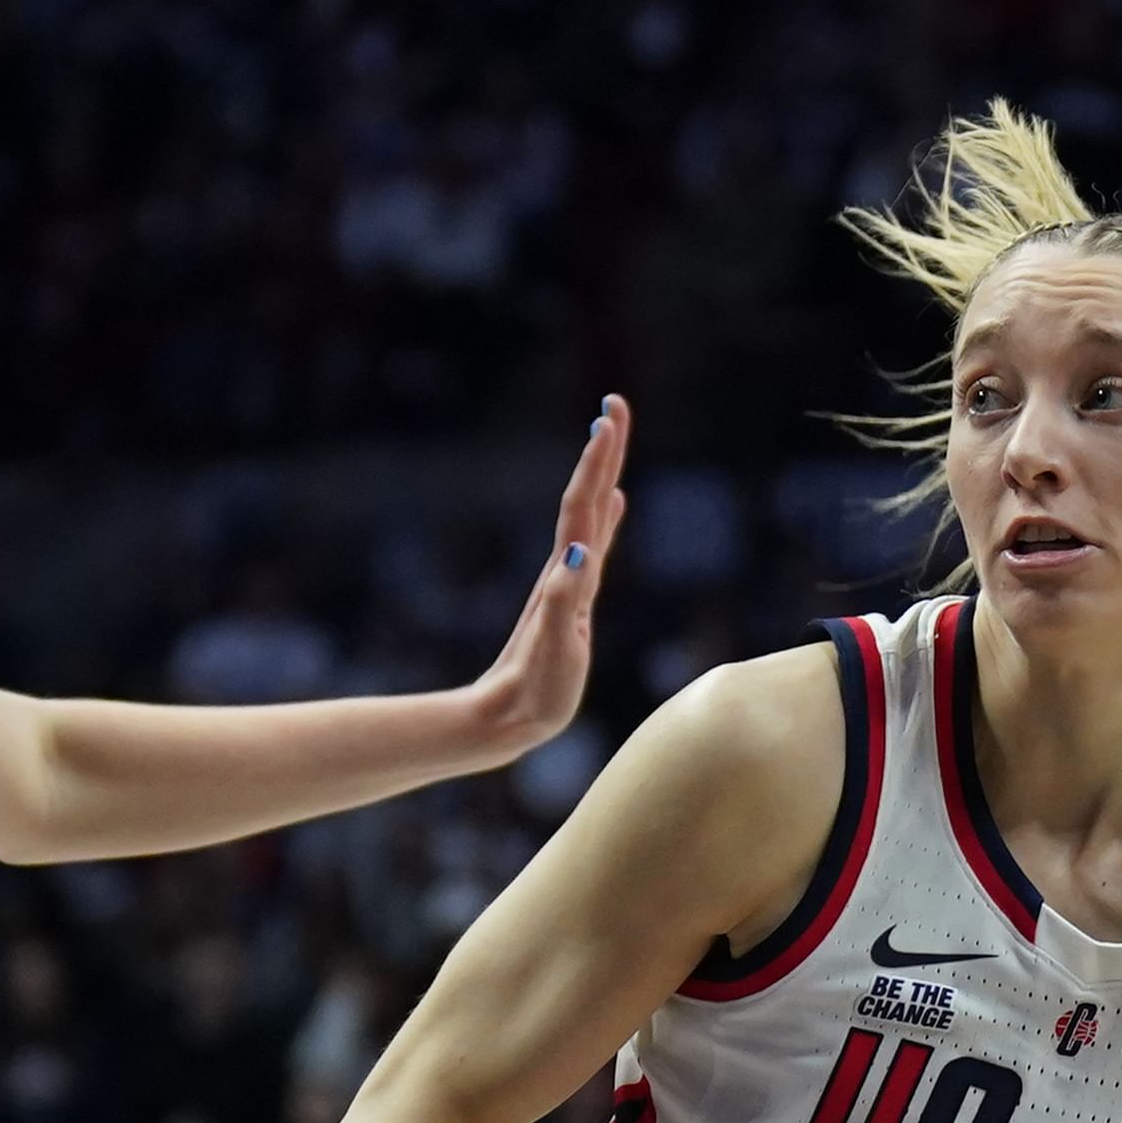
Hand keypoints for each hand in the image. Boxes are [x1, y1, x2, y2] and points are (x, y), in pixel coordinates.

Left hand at [465, 396, 631, 759]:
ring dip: (604, 474)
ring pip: (591, 514)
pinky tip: (615, 503)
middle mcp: (568, 570)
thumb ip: (561, 603)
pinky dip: (607, 516)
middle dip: (605, 451)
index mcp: (567, 575)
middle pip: (588, 497)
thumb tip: (577, 554)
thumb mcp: (551, 651)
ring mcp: (570, 582)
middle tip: (616, 404)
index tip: (609, 415)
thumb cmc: (534, 693)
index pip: (585, 504)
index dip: (600, 461)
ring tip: (614, 439)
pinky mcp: (573, 600)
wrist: (505, 718)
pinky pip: (595, 543)